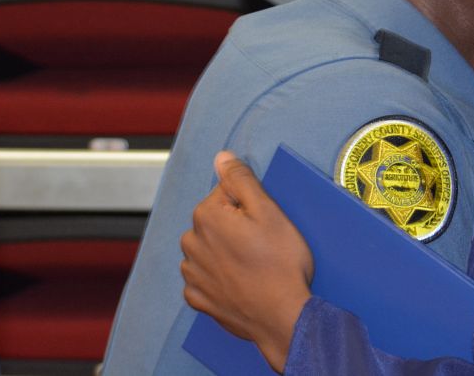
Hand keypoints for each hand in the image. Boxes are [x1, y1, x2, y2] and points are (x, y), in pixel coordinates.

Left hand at [180, 151, 312, 371]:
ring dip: (225, 252)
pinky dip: (219, 277)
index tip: (265, 222)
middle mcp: (191, 243)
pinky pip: (205, 278)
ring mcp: (193, 274)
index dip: (249, 205)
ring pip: (208, 249)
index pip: (225, 193)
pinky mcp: (199, 298)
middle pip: (215, 221)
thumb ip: (241, 180)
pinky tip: (240, 281)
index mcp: (206, 216)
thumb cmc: (279, 263)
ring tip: (254, 264)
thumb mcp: (268, 211)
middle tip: (263, 243)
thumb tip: (221, 158)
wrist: (282, 316)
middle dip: (235, 227)